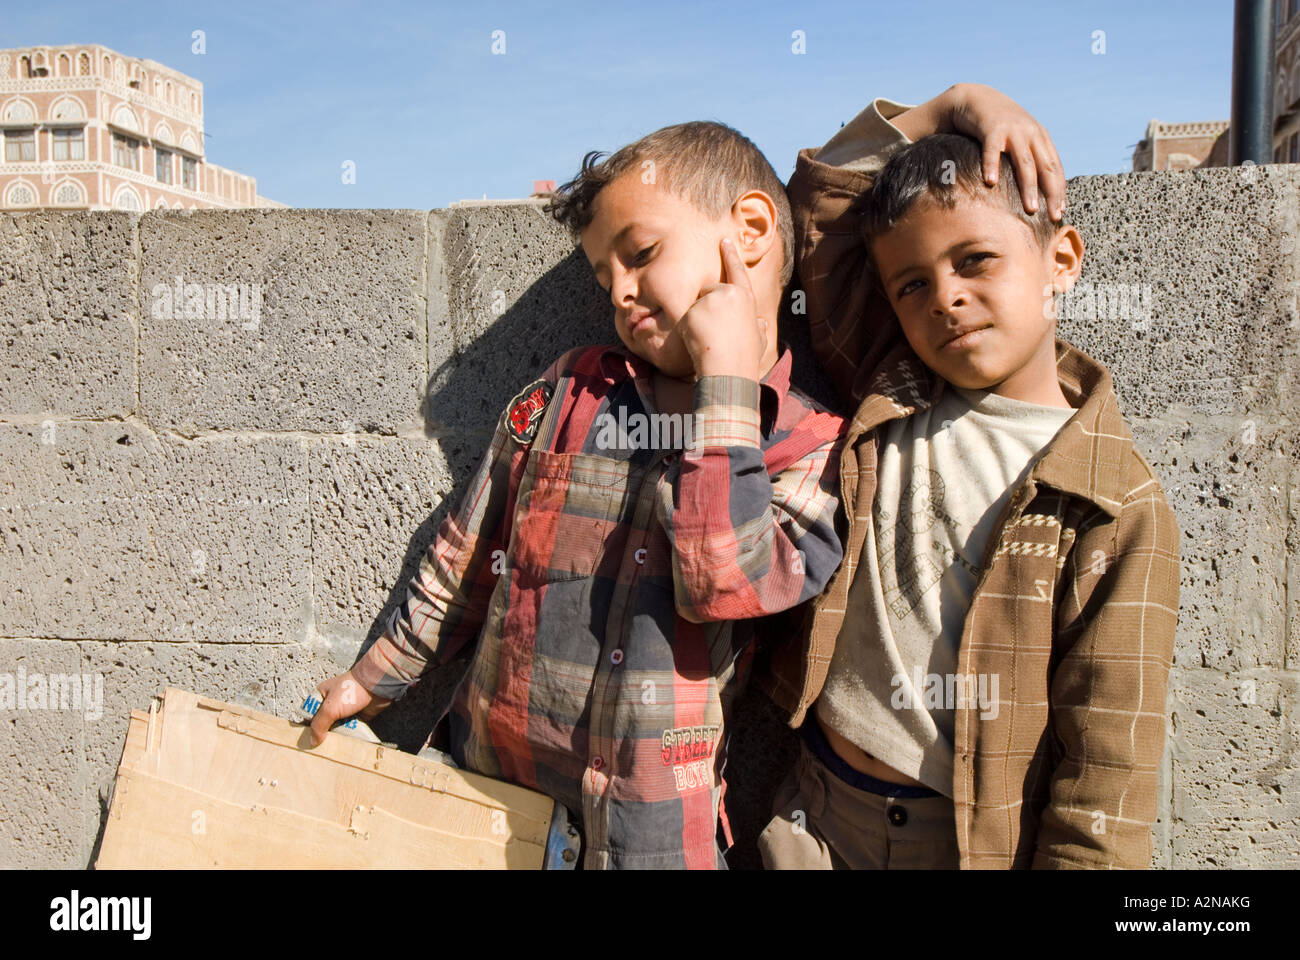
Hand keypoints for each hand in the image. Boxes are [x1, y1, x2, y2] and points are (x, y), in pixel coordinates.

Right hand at [308, 670, 391, 746]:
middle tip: (321, 748)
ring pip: (336, 729)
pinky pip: (349, 730)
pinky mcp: (356, 718)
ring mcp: (344, 711)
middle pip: (323, 724)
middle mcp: (332, 704)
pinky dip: (348, 736)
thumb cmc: (352, 690)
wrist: (377, 687)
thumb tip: (313, 741)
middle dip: (323, 735)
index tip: (307, 741)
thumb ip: (319, 725)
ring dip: (337, 737)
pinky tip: (345, 744)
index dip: (308, 727)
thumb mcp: (330, 708)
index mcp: (321, 696)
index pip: (309, 714)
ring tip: (333, 748)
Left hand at [675, 237, 766, 380]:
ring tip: (709, 340)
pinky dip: (688, 331)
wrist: (729, 370)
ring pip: (695, 307)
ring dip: (697, 321)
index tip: (724, 240)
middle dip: (706, 308)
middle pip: (707, 292)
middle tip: (714, 332)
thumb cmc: (746, 358)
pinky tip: (699, 342)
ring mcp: (708, 301)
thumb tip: (760, 323)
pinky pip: (685, 320)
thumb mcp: (759, 340)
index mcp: (745, 299)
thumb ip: (759, 329)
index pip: (736, 271)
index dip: (731, 255)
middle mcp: (727, 293)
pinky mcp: (693, 312)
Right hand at [892, 83, 1065, 220]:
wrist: (976, 98)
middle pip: (1046, 167)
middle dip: (1051, 193)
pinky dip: (992, 165)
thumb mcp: (1018, 140)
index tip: (1059, 213)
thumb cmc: (997, 127)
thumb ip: (1028, 158)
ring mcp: (1013, 130)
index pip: (1055, 169)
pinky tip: (990, 183)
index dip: (1059, 191)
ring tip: (1030, 208)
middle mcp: (1031, 134)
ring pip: (1025, 162)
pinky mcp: (991, 128)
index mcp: (1040, 139)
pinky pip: (992, 150)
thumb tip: (1035, 192)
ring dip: (1029, 187)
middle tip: (1052, 216)